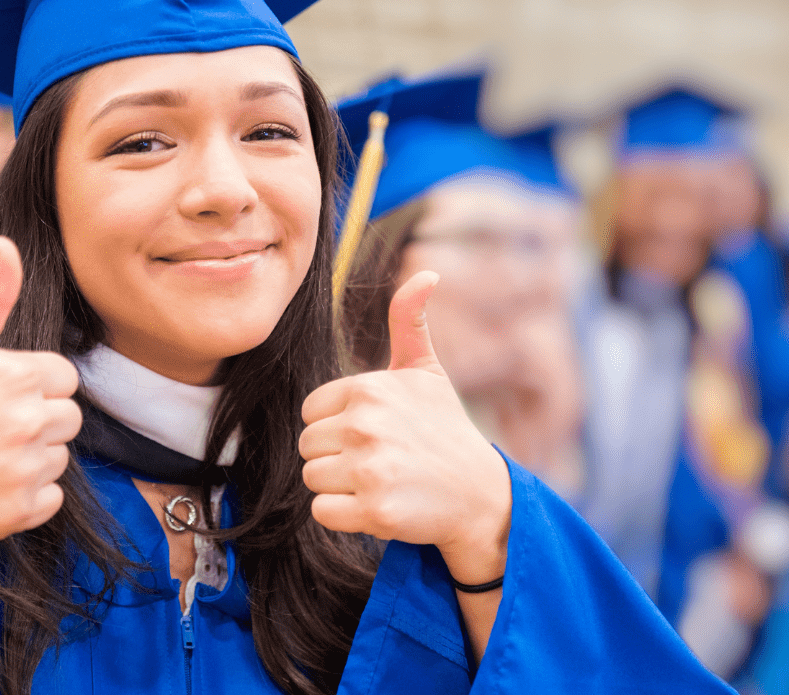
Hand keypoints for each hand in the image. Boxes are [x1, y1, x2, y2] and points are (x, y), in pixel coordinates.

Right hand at [0, 237, 81, 590]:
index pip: (63, 376)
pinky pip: (51, 496)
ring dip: (30, 456)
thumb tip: (9, 243)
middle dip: (36, 418)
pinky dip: (25, 494)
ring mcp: (25, 469)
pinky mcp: (20, 512)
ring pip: (59, 455)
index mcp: (16, 375)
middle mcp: (28, 421)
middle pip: (68, 416)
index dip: (32, 384)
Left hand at [300, 271, 510, 580]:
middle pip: (308, 445)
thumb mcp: (426, 372)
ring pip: (312, 478)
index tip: (374, 433)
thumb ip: (409, 321)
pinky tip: (378, 506)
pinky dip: (344, 515)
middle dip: (336, 456)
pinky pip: (322, 512)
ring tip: (380, 482)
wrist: (480, 495)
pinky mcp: (374, 510)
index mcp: (369, 388)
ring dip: (339, 487)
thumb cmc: (445, 430)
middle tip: (380, 461)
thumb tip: (426, 272)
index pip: (311, 411)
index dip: (337, 425)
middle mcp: (366, 424)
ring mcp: (369, 468)